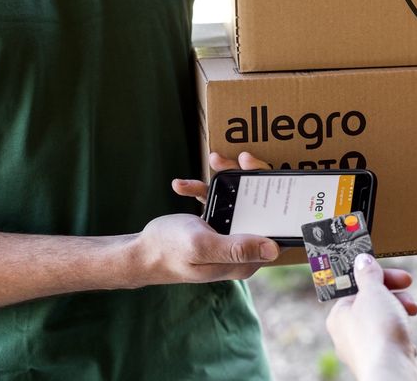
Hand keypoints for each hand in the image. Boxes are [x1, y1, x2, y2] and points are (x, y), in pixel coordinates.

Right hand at [128, 151, 279, 286]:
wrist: (139, 253)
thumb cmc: (168, 251)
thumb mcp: (203, 246)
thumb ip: (236, 248)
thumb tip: (274, 249)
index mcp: (245, 259)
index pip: (274, 227)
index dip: (277, 200)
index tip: (265, 174)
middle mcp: (242, 249)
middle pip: (260, 208)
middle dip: (250, 179)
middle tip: (239, 158)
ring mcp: (228, 236)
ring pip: (239, 200)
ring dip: (226, 178)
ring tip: (215, 159)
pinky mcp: (215, 226)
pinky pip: (217, 202)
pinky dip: (202, 190)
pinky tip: (183, 186)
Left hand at [327, 254, 416, 380]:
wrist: (393, 371)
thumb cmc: (378, 332)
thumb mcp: (373, 292)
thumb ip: (368, 274)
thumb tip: (361, 260)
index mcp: (338, 316)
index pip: (357, 288)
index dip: (379, 277)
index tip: (398, 275)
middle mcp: (346, 334)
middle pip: (372, 303)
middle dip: (394, 294)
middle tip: (408, 287)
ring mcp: (363, 349)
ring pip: (384, 321)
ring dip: (400, 312)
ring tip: (412, 311)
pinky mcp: (380, 361)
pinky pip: (392, 340)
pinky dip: (401, 336)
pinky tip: (407, 341)